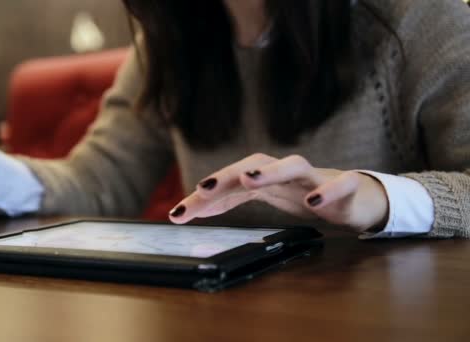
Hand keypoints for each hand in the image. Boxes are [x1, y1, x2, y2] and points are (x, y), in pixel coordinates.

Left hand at [169, 154, 388, 232]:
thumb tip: (193, 207)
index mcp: (266, 178)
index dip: (203, 196)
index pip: (230, 182)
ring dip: (271, 171)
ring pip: (294, 165)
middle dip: (228, 174)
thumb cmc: (306, 195)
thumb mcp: (266, 200)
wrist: (357, 197)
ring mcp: (316, 178)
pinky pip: (339, 184)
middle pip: (255, 164)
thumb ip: (231, 201)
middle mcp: (286, 173)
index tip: (179, 213)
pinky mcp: (346, 187)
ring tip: (249, 179)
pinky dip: (326, 191)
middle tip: (203, 187)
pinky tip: (312, 202)